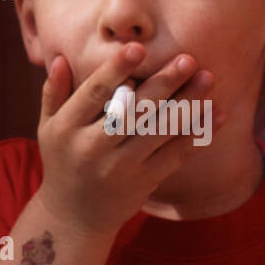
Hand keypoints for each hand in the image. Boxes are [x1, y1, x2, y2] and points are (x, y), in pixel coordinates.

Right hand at [34, 43, 222, 233]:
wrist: (74, 216)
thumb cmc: (63, 161)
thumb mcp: (48, 128)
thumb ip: (54, 92)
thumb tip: (62, 58)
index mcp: (67, 127)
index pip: (94, 93)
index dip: (116, 69)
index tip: (138, 47)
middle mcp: (93, 147)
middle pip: (133, 110)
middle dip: (163, 83)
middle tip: (188, 59)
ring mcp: (120, 167)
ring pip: (159, 131)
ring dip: (187, 104)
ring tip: (208, 79)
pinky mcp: (143, 182)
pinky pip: (174, 154)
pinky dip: (196, 134)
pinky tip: (216, 114)